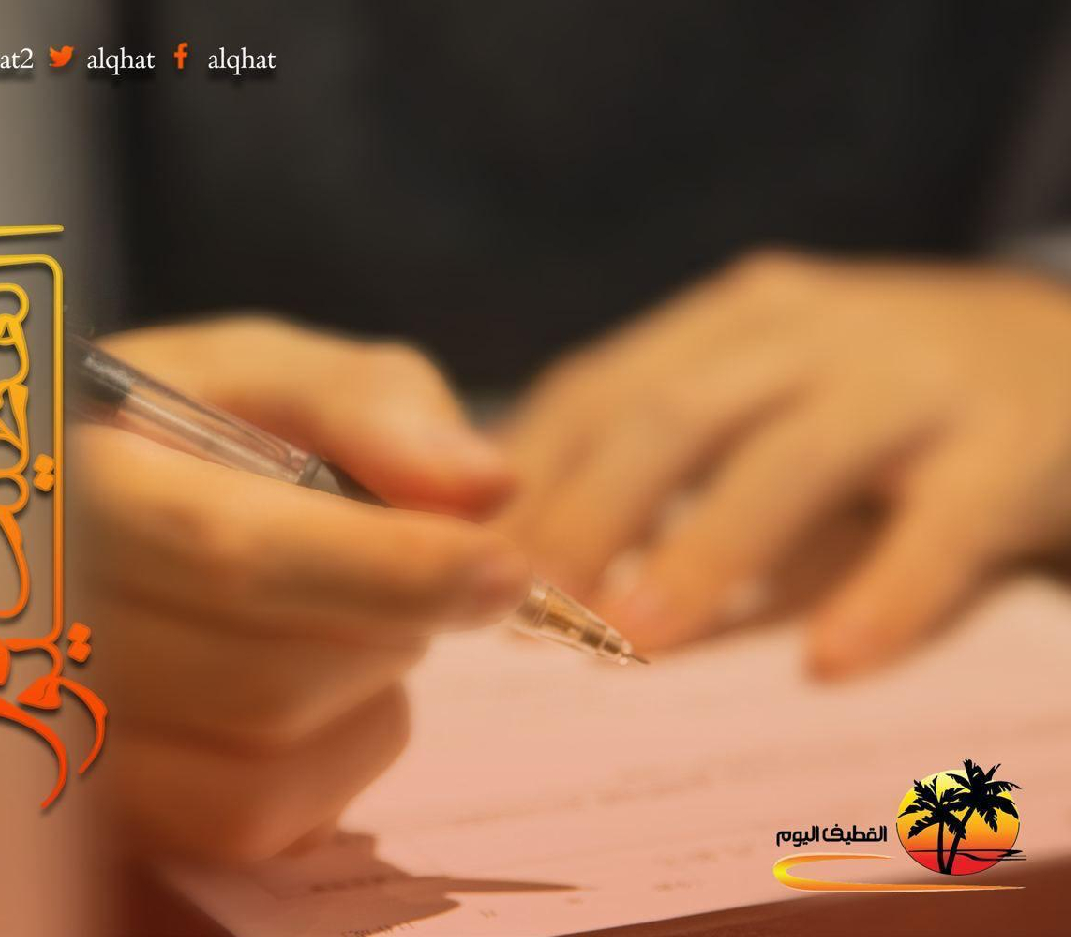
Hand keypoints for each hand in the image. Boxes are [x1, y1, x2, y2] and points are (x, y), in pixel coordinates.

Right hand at [69, 317, 528, 861]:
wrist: (90, 503)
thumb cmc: (180, 429)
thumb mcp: (261, 374)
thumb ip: (365, 406)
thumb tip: (484, 487)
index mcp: (78, 491)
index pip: (235, 556)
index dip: (390, 570)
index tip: (505, 570)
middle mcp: (47, 631)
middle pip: (269, 681)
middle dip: (388, 623)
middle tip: (404, 564)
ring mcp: (70, 739)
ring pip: (268, 762)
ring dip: (365, 685)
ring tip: (347, 611)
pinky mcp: (117, 808)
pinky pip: (259, 820)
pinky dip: (337, 755)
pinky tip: (320, 685)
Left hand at [502, 251, 1070, 674]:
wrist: (1065, 346)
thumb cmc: (877, 395)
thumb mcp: (765, 391)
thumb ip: (667, 452)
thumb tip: (531, 549)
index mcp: (731, 320)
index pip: (599, 389)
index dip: (524, 478)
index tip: (462, 558)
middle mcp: (811, 333)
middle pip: (671, 416)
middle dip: (584, 516)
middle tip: (519, 609)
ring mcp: (914, 380)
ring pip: (791, 462)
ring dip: (702, 554)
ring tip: (633, 642)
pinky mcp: (1018, 443)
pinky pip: (943, 527)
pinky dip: (885, 597)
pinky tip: (829, 666)